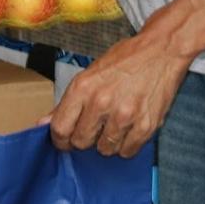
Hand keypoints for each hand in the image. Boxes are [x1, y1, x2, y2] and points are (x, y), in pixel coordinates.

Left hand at [43, 30, 191, 158]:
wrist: (160, 52)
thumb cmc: (124, 61)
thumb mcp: (89, 74)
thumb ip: (68, 102)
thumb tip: (44, 123)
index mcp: (83, 88)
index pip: (60, 129)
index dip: (59, 139)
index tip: (64, 140)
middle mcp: (101, 103)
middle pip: (81, 142)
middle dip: (84, 139)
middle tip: (92, 129)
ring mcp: (124, 116)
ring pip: (105, 150)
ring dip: (106, 142)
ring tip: (114, 123)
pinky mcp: (146, 126)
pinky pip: (127, 151)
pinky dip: (126, 144)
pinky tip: (128, 128)